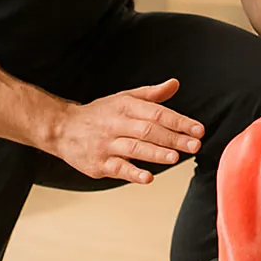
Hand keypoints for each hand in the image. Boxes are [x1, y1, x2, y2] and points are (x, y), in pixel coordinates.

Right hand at [50, 79, 204, 183]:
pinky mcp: (98, 164)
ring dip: (156, 153)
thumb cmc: (100, 114)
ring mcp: (107, 144)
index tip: (198, 130)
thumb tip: (175, 84)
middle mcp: (116, 124)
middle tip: (195, 145)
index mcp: (126, 107)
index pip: (157, 113)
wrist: (62, 128)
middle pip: (149, 130)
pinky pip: (118, 168)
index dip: (179, 121)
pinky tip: (148, 177)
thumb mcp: (124, 98)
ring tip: (175, 157)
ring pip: (134, 148)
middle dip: (174, 138)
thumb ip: (151, 94)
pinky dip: (133, 173)